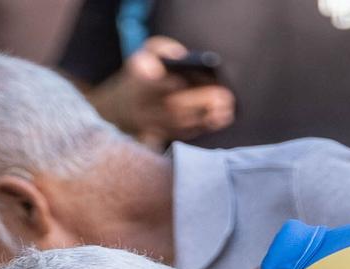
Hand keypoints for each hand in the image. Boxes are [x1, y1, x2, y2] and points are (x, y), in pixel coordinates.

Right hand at [90, 37, 235, 147]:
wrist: (122, 108)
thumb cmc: (143, 73)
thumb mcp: (147, 53)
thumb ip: (163, 50)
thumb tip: (180, 55)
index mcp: (137, 81)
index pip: (146, 81)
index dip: (161, 83)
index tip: (179, 80)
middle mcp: (142, 106)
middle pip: (171, 106)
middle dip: (200, 101)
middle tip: (224, 97)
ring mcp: (150, 125)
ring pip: (178, 123)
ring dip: (205, 117)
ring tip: (227, 109)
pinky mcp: (159, 137)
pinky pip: (181, 134)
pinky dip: (201, 128)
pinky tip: (218, 120)